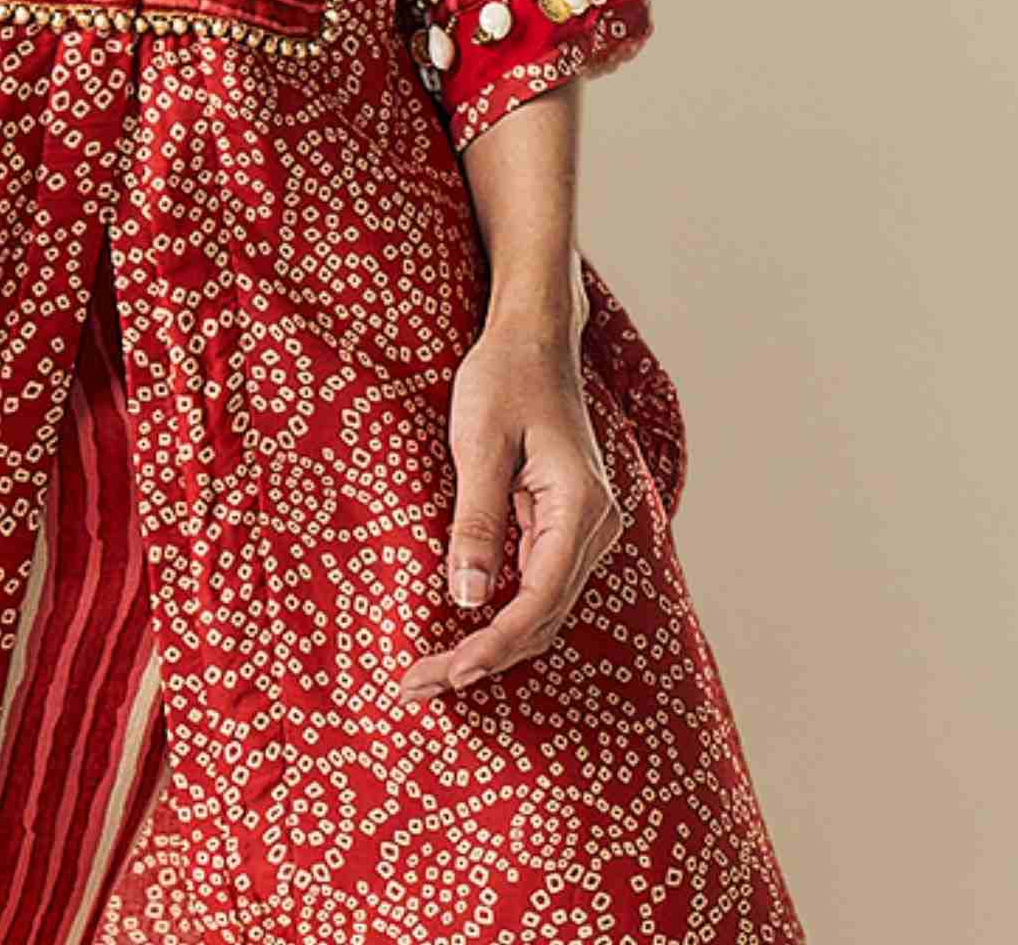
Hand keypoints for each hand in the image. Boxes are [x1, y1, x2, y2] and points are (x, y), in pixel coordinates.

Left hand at [396, 313, 622, 700]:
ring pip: (542, 609)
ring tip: (433, 669)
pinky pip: (537, 585)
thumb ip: (475, 521)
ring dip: (493, 643)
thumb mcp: (480, 442)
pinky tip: (463, 631)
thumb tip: (465, 599)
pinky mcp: (565, 524)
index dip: (493, 646)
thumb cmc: (505, 376)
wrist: (534, 335)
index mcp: (581, 509)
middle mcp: (597, 527)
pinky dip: (502, 614)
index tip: (448, 673)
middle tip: (420, 683)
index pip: (538, 603)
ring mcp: (586, 528)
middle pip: (542, 618)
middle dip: (485, 657)